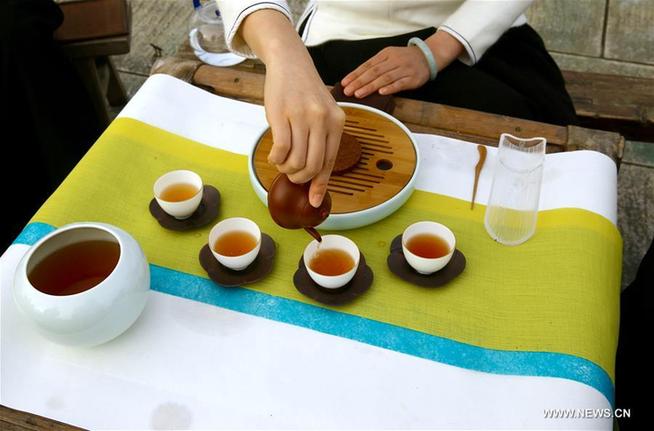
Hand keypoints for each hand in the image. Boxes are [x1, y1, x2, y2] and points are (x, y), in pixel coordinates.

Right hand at [265, 60, 344, 207]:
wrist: (290, 63)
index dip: (320, 185)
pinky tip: (274, 155)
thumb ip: (322, 140)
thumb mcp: (322, 113)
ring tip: (282, 162)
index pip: (330, 162)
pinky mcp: (282, 114)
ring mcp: (302, 116)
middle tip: (292, 175)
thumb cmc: (305, 93)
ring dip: (286, 168)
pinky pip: (281, 149)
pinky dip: (276, 159)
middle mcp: (323, 120)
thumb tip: (315, 177)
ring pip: (296, 160)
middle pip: (313, 166)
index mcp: (337, 122)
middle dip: (300, 178)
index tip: (313, 201)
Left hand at [341, 46, 430, 97]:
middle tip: (348, 91)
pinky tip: (381, 93)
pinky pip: (400, 84)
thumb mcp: (389, 56)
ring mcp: (404, 69)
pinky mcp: (412, 78)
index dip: (355, 74)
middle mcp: (394, 60)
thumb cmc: (404, 59)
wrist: (428, 56)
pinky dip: (390, 88)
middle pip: (374, 72)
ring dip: (371, 86)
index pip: (367, 65)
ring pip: (385, 78)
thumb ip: (376, 66)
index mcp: (386, 54)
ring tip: (359, 94)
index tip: (344, 83)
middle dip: (359, 82)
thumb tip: (357, 79)